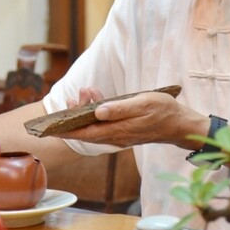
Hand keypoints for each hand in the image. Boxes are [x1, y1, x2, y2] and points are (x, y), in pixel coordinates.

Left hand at [59, 89, 207, 149]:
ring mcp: (119, 135)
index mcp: (117, 130)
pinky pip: (103, 125)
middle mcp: (115, 136)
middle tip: (73, 97)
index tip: (48, 128)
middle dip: (73, 115)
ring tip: (85, 92)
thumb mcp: (142, 104)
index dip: (65, 130)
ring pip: (94, 127)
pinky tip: (95, 101)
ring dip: (84, 112)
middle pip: (86, 130)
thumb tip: (98, 112)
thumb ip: (120, 109)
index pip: (84, 133)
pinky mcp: (123, 132)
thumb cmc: (163, 111)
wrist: (180, 125)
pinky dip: (95, 114)